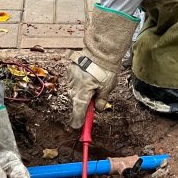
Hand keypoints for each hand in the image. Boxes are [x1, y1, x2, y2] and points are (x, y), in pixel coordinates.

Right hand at [66, 5, 138, 128]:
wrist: (99, 50)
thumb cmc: (104, 70)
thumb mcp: (107, 88)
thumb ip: (101, 100)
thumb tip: (98, 108)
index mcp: (81, 96)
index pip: (77, 116)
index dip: (79, 123)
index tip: (80, 127)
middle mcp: (73, 89)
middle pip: (76, 102)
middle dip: (84, 104)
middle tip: (95, 100)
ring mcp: (70, 79)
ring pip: (76, 91)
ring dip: (83, 91)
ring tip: (95, 83)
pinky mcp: (70, 70)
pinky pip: (75, 81)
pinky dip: (81, 82)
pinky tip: (89, 76)